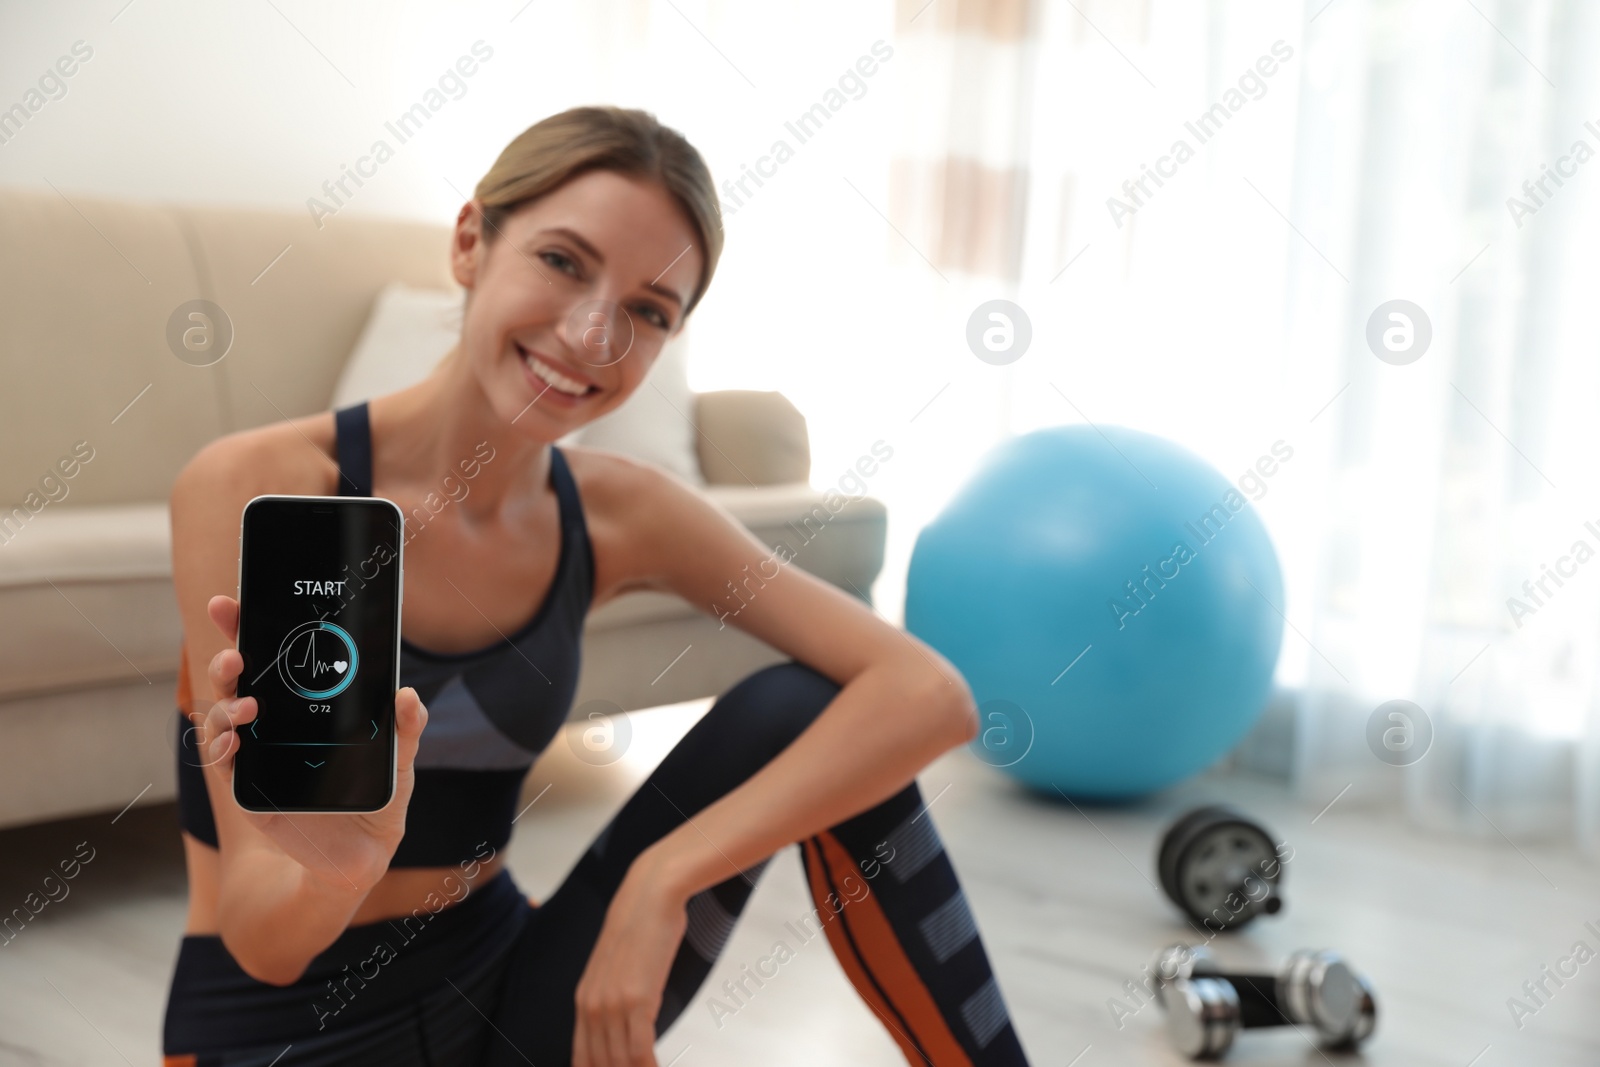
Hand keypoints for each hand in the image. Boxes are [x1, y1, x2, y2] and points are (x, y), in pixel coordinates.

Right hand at [192, 594, 428, 893]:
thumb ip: (406, 726)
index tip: (230, 603)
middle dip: (227, 660)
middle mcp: (276, 723)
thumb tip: (406, 695)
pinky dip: (225, 749)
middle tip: (236, 656)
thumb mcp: (399, 756)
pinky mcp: (253, 791)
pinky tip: (236, 742)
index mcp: (306, 703)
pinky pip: (228, 764)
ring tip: (248, 706)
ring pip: (224, 719)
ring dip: (226, 708)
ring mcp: (260, 755)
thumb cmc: (377, 795)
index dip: (246, 627)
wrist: (364, 853)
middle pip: (238, 681)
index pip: (272, 655)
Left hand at [573, 853, 689, 1066]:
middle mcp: (592, 1006)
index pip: (582, 1057)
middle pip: (600, 1063)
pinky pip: (641, 1050)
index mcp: (583, 1000)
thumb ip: (613, 997)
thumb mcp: (615, 967)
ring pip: (621, 1061)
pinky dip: (649, 1066)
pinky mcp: (637, 999)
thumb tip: (624, 1022)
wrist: (649, 897)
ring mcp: (613, 1004)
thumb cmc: (639, 927)